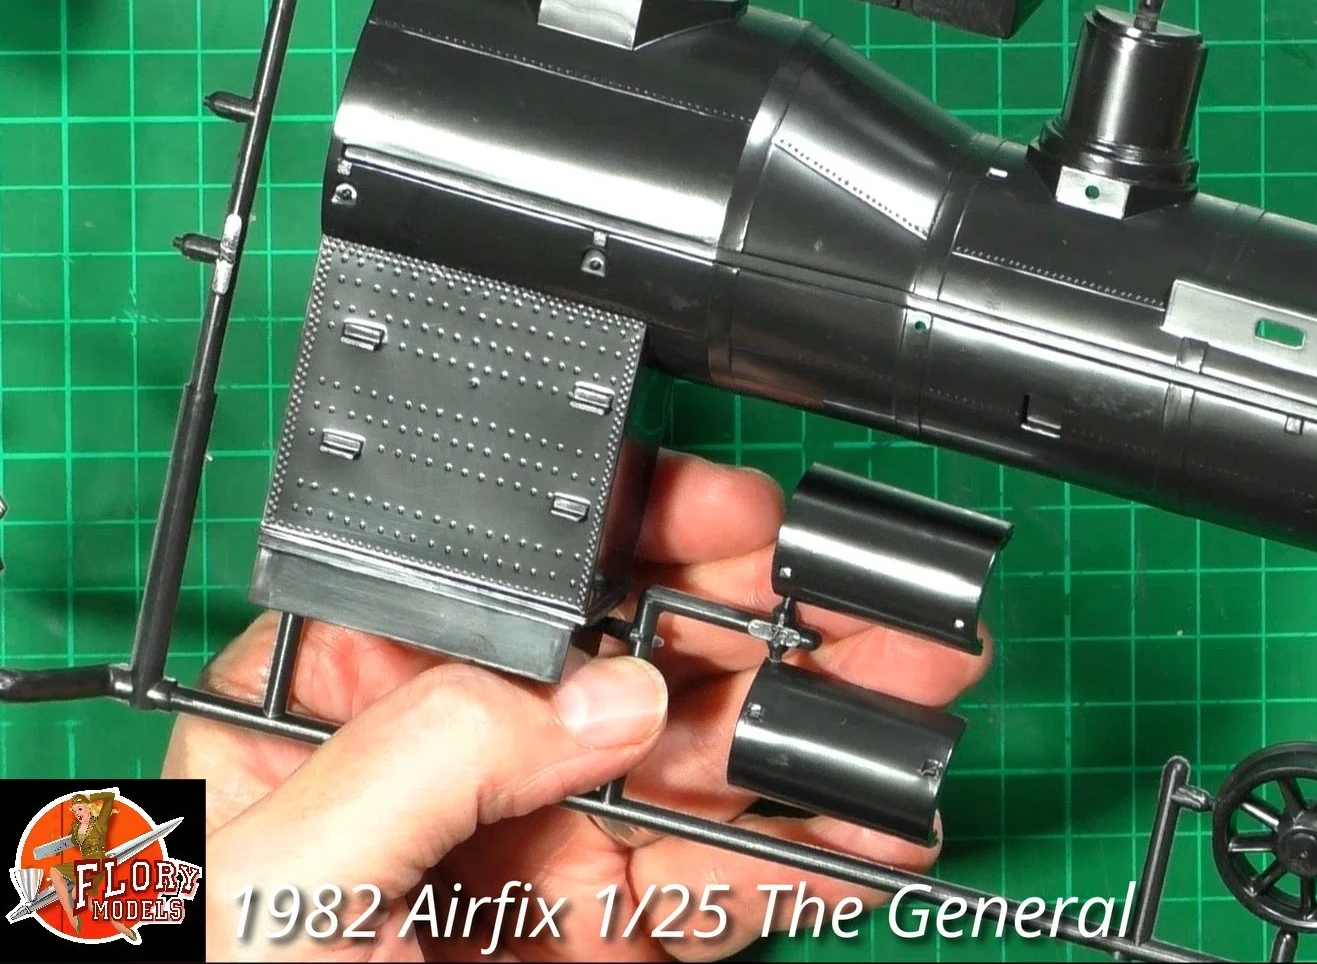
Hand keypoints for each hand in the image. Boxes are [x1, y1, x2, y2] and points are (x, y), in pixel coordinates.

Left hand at [164, 451, 991, 960]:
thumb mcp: (283, 872)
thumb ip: (436, 755)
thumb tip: (609, 689)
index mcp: (357, 696)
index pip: (511, 579)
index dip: (630, 532)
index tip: (732, 516)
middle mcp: (467, 757)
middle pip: (641, 658)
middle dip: (768, 624)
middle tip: (870, 608)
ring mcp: (548, 847)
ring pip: (706, 768)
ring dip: (817, 735)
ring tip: (912, 701)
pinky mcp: (607, 936)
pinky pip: (725, 884)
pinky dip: (810, 862)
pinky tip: (874, 835)